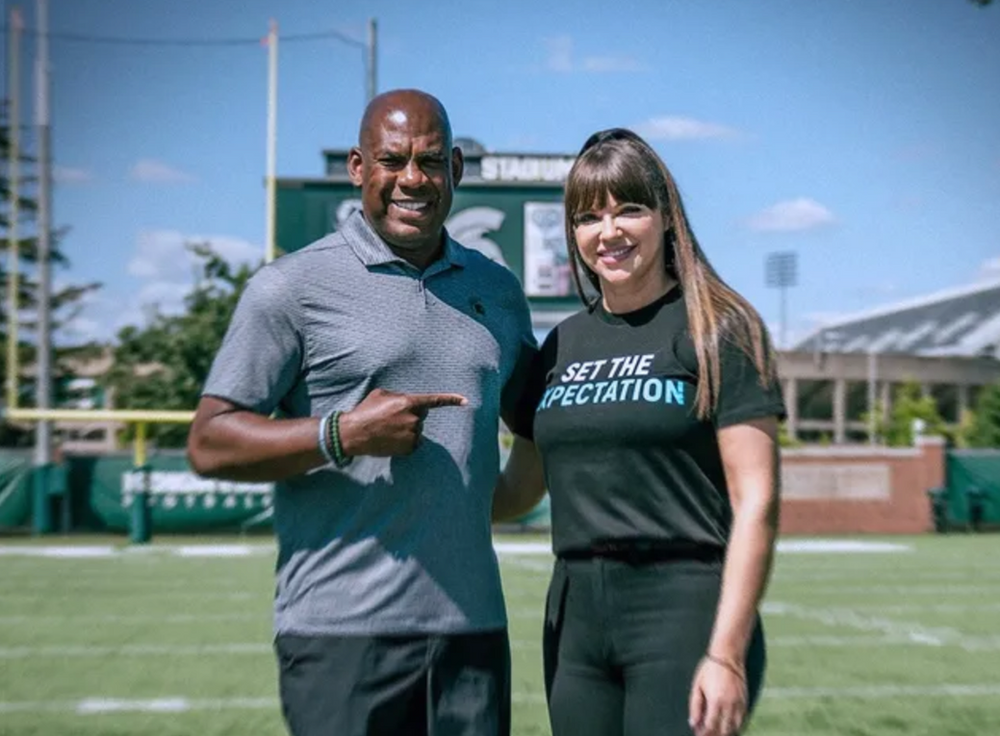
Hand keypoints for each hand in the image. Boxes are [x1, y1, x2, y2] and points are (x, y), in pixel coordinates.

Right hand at [337, 388, 467, 456]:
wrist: (354, 434)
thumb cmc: (365, 411)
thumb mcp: (382, 395)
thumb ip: (400, 397)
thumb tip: (408, 402)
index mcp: (408, 403)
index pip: (434, 401)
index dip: (451, 400)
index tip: (466, 401)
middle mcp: (413, 419)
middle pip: (422, 415)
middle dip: (412, 414)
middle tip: (392, 417)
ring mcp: (412, 435)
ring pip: (418, 429)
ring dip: (408, 428)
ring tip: (388, 429)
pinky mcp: (409, 448)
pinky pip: (414, 442)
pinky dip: (406, 440)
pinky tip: (392, 438)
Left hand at [688, 656, 747, 735]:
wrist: (728, 655)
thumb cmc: (709, 669)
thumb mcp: (697, 686)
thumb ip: (695, 707)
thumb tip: (693, 724)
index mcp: (716, 702)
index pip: (711, 727)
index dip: (704, 734)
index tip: (698, 735)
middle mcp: (730, 705)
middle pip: (724, 731)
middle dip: (715, 735)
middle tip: (707, 734)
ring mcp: (739, 704)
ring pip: (735, 727)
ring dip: (725, 732)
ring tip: (716, 731)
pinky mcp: (745, 701)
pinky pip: (742, 720)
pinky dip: (735, 726)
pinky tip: (727, 725)